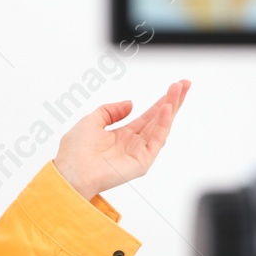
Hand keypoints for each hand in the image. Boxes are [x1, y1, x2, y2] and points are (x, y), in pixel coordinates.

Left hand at [53, 79, 189, 199]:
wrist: (71, 171)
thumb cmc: (75, 151)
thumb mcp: (92, 120)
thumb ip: (111, 110)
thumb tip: (130, 103)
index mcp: (122, 135)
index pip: (148, 115)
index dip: (161, 101)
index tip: (174, 87)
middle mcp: (133, 143)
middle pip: (159, 119)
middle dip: (172, 101)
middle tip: (184, 84)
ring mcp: (139, 153)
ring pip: (161, 127)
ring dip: (170, 108)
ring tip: (178, 91)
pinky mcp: (142, 162)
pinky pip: (156, 141)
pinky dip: (163, 124)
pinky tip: (167, 110)